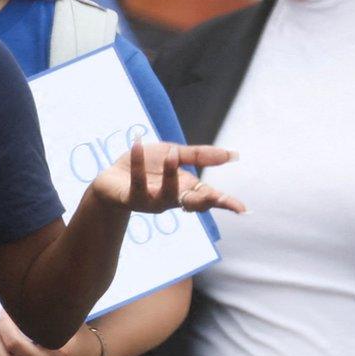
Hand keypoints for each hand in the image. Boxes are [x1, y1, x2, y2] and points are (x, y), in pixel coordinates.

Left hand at [0, 313, 96, 355]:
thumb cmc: (81, 338)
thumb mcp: (73, 323)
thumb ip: (54, 312)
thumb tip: (35, 291)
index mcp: (56, 353)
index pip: (23, 337)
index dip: (10, 321)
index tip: (9, 305)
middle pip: (11, 349)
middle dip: (1, 328)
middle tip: (1, 313)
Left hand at [88, 141, 244, 215]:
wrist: (112, 178)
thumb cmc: (147, 168)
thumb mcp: (173, 154)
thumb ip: (199, 155)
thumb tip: (231, 154)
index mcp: (185, 188)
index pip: (209, 197)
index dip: (225, 203)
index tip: (242, 209)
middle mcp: (172, 199)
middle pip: (192, 203)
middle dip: (204, 201)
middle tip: (214, 196)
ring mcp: (151, 201)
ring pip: (165, 194)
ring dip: (170, 175)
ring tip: (172, 154)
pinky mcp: (131, 198)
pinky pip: (137, 183)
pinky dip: (137, 164)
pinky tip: (137, 146)